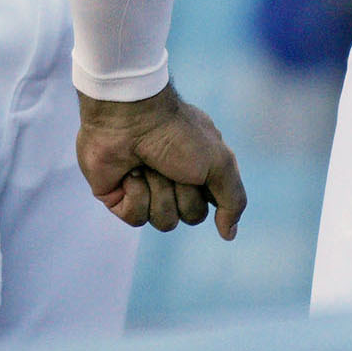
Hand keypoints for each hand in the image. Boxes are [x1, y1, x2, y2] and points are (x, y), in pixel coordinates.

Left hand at [76, 85, 245, 239]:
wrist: (129, 116)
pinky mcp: (118, 197)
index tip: (198, 167)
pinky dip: (136, 194)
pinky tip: (129, 173)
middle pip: (191, 215)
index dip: (207, 190)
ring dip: (159, 192)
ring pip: (164, 221)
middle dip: (182, 192)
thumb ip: (233, 200)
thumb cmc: (177, 134)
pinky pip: (136, 218)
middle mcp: (172, 180)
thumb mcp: (220, 163)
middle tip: (170, 164)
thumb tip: (229, 234)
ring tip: (147, 166)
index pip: (212, 203)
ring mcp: (145, 189)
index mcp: (197, 169)